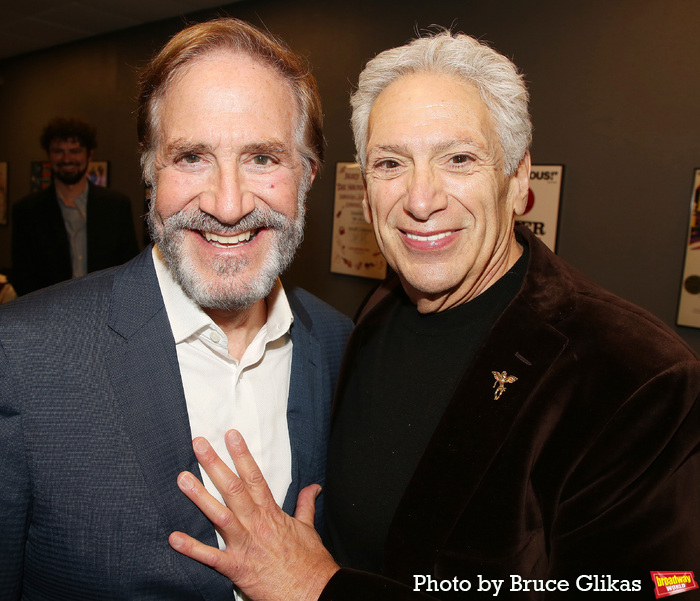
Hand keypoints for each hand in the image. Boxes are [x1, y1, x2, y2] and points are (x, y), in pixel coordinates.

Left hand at [169, 430, 339, 600]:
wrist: (314, 591)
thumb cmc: (310, 561)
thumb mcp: (308, 527)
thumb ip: (304, 505)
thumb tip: (313, 487)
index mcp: (271, 512)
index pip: (254, 476)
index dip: (242, 454)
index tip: (231, 435)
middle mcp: (256, 524)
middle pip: (233, 488)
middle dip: (214, 464)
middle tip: (198, 444)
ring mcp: (245, 545)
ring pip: (219, 516)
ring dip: (199, 497)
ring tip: (182, 479)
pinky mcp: (237, 568)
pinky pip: (211, 557)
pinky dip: (192, 548)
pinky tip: (174, 537)